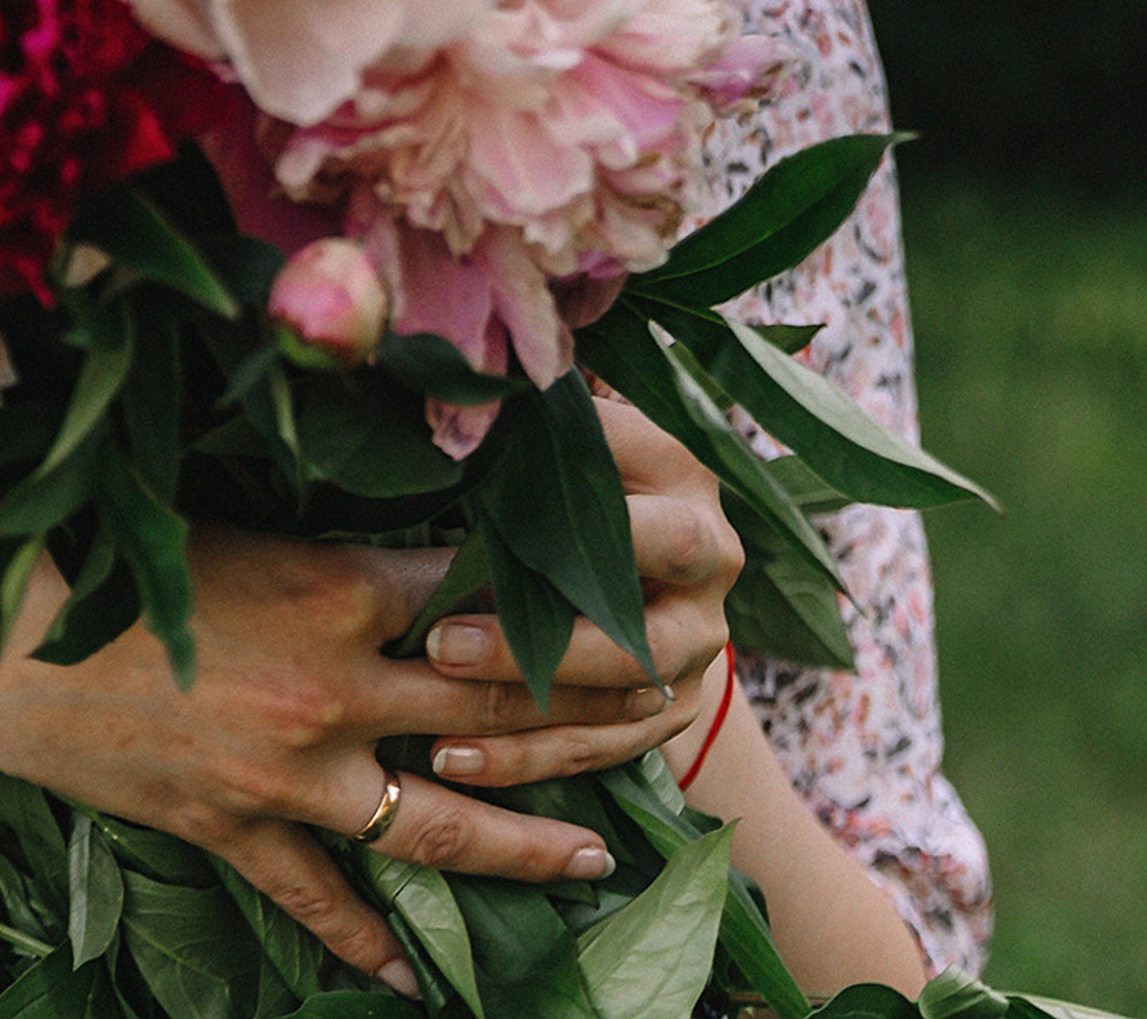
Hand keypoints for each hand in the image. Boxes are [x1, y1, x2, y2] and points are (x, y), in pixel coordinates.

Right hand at [0, 524, 641, 995]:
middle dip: (592, 723)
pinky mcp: (234, 833)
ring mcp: (289, 776)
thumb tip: (414, 528)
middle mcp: (334, 688)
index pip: (490, 602)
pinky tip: (417, 979)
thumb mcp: (227, 510)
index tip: (638, 606)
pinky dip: (371, 943)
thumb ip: (328, 534)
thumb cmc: (98, 544)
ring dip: (527, 848)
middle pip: (497, 717)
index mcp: (338, 584)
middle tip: (670, 724)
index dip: (572, 608)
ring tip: (598, 862)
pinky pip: (323, 903)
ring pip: (441, 828)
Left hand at [420, 394, 743, 788]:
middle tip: (442, 641)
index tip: (464, 498)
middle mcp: (710, 554)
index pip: (624, 465)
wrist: (649, 560)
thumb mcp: (559, 436)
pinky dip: (528, 759)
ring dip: (526, 701)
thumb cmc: (569, 475)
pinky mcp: (679, 707)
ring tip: (436, 708)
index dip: (550, 480)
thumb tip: (436, 387)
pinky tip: (452, 758)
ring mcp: (701, 639)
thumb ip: (516, 421)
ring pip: (622, 685)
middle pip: (643, 594)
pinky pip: (603, 745)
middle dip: (539, 631)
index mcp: (679, 469)